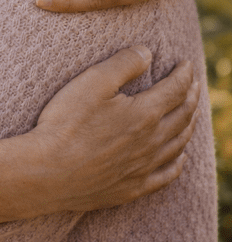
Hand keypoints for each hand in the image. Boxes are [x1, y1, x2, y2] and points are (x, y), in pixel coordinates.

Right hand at [30, 47, 199, 211]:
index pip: (175, 89)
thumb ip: (124, 64)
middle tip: (194, 84)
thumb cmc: (66, 123)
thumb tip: (148, 53)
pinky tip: (180, 158)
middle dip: (191, 96)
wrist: (46, 172)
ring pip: (178, 144)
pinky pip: (166, 176)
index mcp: (145, 113)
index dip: (184, 74)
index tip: (186, 64)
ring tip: (191, 113)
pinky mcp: (132, 188)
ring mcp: (144, 168)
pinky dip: (178, 163)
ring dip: (189, 125)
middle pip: (182, 115)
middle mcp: (152, 142)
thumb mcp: (92, 82)